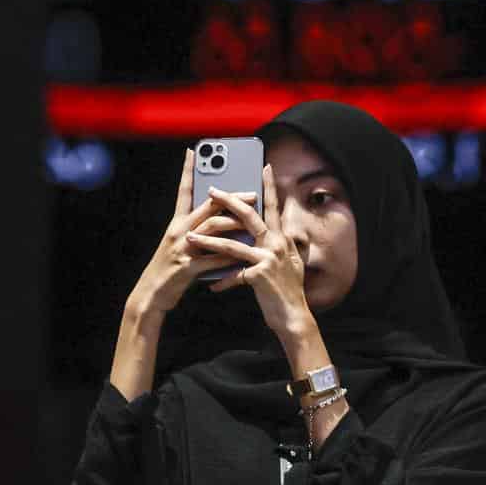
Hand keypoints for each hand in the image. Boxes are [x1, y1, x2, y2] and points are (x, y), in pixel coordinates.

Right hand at [128, 147, 254, 317]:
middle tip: (252, 192)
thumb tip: (221, 221)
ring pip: (212, 229)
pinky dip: (229, 256)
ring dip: (234, 223)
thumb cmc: (169, 270)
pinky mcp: (187, 268)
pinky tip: (244, 254)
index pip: (183, 191)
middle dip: (231, 198)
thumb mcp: (181, 245)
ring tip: (253, 221)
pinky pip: (213, 259)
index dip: (187, 171)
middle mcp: (179, 231)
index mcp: (177, 223)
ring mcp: (182, 249)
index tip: (193, 151)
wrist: (151, 296)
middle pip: (207, 208)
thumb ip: (199, 232)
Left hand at [187, 165, 314, 341]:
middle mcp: (277, 244)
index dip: (270, 186)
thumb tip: (283, 231)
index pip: (274, 207)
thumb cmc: (289, 290)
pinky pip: (233, 274)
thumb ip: (284, 245)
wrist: (294, 317)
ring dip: (208, 241)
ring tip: (191, 237)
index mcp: (282, 238)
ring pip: (233, 244)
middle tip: (211, 190)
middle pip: (250, 216)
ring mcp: (267, 259)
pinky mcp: (258, 276)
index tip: (264, 167)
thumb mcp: (290, 262)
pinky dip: (221, 279)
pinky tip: (210, 284)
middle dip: (229, 201)